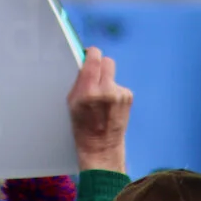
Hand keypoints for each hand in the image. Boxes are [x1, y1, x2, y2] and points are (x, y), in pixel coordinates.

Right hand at [66, 47, 132, 172]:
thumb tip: (86, 61)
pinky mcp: (128, 97)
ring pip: (112, 75)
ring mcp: (120, 94)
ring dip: (107, 81)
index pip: (95, 57)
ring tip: (101, 99)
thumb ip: (80, 81)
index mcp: (88, 90)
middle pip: (108, 61)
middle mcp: (106, 90)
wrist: (101, 147)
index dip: (91, 54)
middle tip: (95, 74)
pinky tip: (110, 106)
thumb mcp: (71, 102)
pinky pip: (119, 86)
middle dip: (101, 65)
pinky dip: (114, 92)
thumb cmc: (82, 126)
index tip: (89, 55)